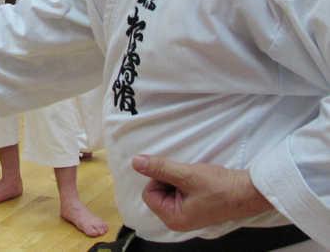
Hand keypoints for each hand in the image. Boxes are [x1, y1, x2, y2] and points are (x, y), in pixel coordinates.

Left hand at [132, 155, 273, 231]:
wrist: (247, 191)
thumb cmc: (218, 186)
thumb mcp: (185, 174)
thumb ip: (159, 168)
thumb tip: (136, 162)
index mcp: (172, 218)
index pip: (149, 192)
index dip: (159, 179)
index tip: (179, 177)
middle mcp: (176, 220)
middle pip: (156, 191)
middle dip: (169, 179)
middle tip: (189, 179)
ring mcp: (185, 215)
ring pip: (167, 189)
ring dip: (177, 179)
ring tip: (195, 181)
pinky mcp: (192, 208)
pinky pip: (178, 191)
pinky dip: (184, 183)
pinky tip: (198, 183)